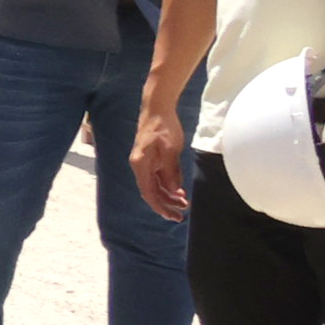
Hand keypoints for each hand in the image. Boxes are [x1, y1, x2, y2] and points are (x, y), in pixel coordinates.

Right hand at [131, 100, 190, 221]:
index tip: (172, 216)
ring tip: (183, 203)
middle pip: (151, 192)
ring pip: (155, 185)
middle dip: (166, 204)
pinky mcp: (151, 158)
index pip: (149, 192)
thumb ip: (171, 172)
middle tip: (181, 214)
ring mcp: (145, 162)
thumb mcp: (170, 150)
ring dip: (168, 195)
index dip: (160, 206)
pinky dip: (168, 185)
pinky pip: (158, 177)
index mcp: (141, 164)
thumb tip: (174, 191)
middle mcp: (140, 165)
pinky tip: (179, 190)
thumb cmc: (164, 126)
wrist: (157, 108)